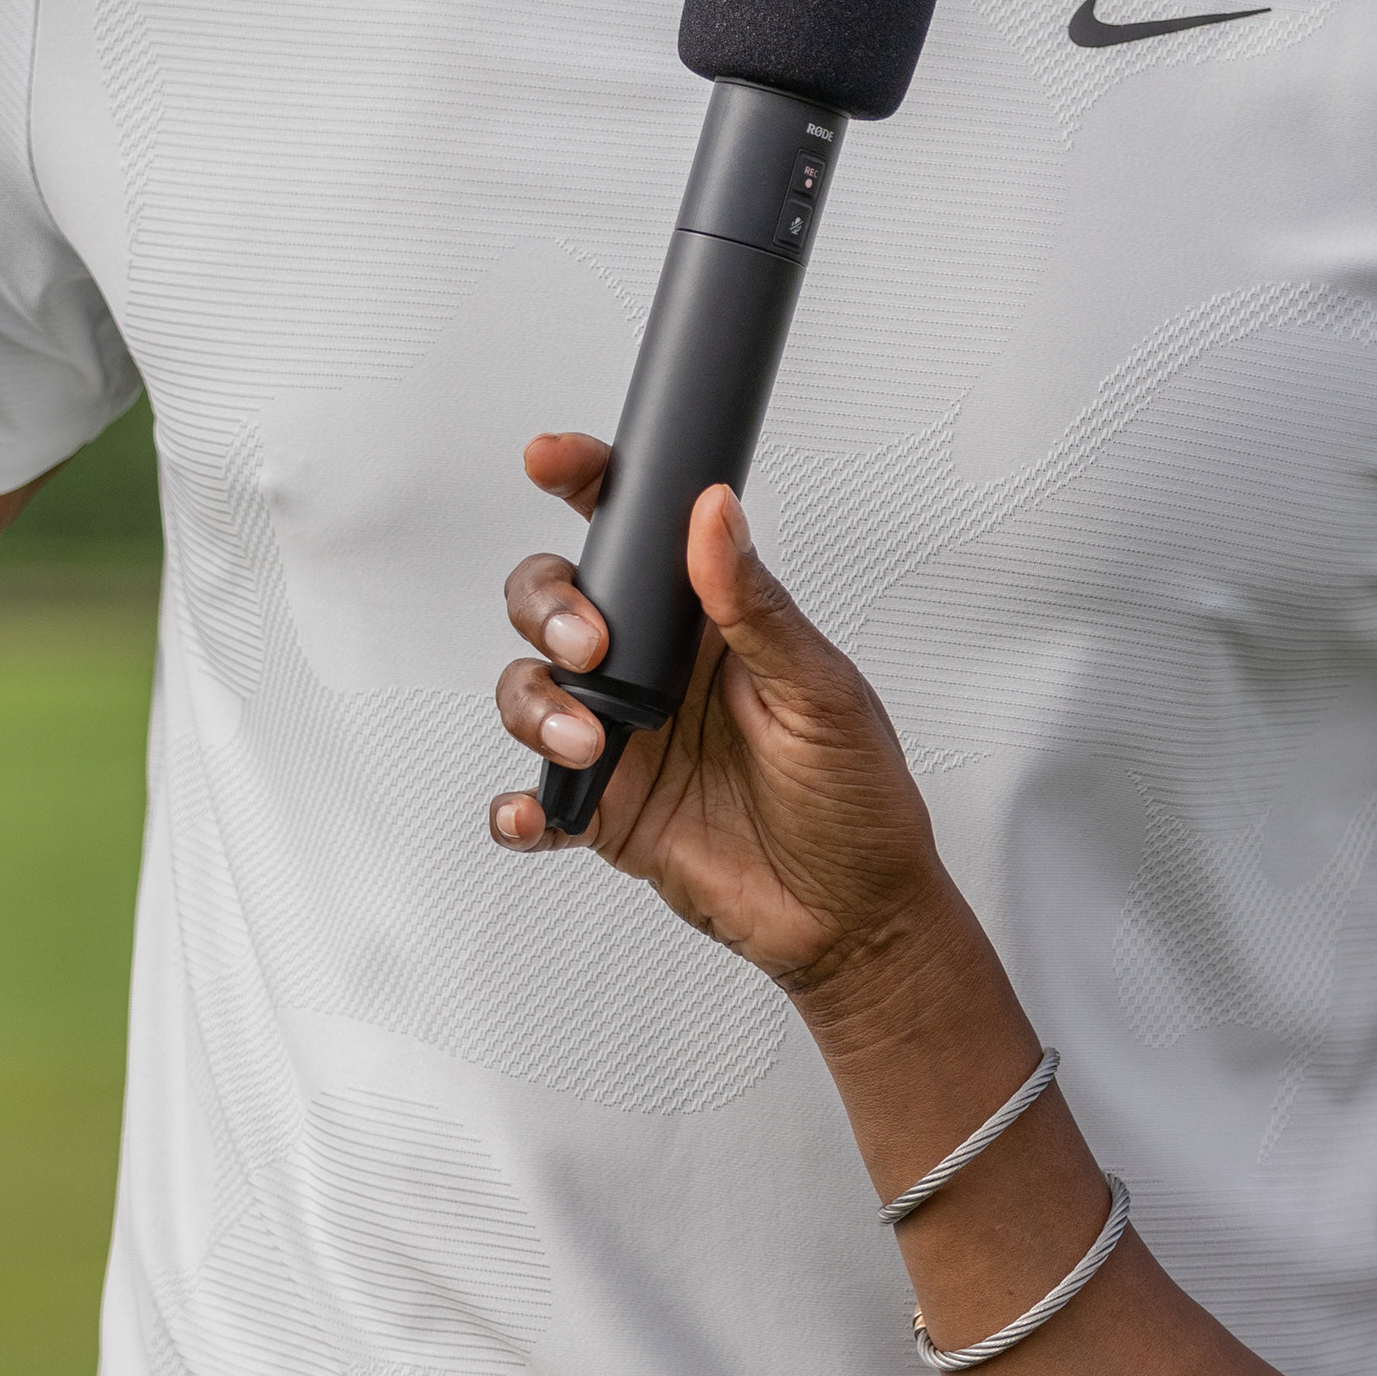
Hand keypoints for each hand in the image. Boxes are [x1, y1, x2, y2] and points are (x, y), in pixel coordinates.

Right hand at [490, 440, 940, 1006]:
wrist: (854, 916)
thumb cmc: (857, 800)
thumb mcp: (820, 694)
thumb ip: (758, 608)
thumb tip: (715, 514)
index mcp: (707, 626)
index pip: (635, 537)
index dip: (589, 486)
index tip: (554, 459)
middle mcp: (654, 673)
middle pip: (553, 603)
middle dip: (547, 609)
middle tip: (589, 648)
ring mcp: (623, 741)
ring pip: (528, 693)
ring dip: (536, 710)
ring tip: (591, 748)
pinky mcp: (607, 813)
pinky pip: (534, 801)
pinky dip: (519, 808)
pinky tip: (536, 817)